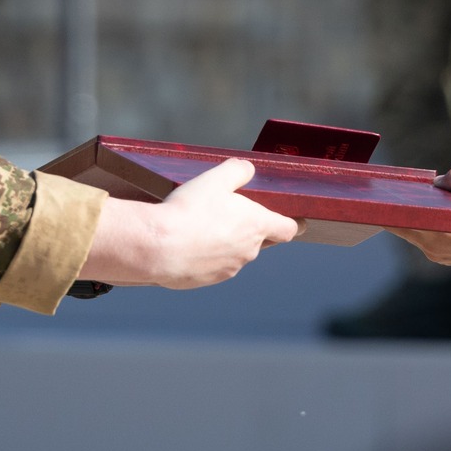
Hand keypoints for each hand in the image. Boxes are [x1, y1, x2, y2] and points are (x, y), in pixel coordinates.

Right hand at [79, 158, 299, 288]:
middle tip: (228, 213)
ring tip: (201, 227)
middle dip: (249, 229)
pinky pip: (214, 266)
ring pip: (235, 254)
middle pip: (260, 240)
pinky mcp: (208, 280)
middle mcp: (248, 251)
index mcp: (256, 226)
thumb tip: (247, 170)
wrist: (157, 247)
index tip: (293, 221)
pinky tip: (187, 243)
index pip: (288, 229)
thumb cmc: (189, 211)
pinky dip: (206, 256)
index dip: (290, 223)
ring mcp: (229, 268)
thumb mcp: (215, 179)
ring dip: (226, 243)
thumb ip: (238, 171)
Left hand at [388, 166, 450, 275]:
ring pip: (414, 232)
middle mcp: (432, 246)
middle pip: (401, 225)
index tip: (379, 193)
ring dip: (412, 217)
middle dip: (397, 209)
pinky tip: (430, 214)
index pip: (398, 218)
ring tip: (412, 200)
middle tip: (391, 193)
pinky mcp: (444, 259)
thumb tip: (438, 182)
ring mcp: (437, 255)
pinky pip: (425, 239)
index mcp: (436, 230)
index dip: (386, 204)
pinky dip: (424, 226)